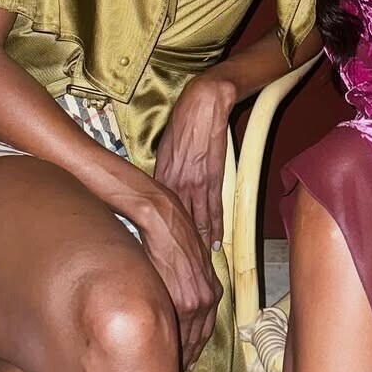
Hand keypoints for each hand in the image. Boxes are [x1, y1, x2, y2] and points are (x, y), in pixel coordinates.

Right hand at [130, 179, 222, 369]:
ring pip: (189, 339)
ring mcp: (195, 302)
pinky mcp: (181, 302)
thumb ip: (192, 287)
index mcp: (212, 291)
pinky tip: (162, 354)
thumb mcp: (193, 266)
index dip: (195, 345)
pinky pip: (178, 332)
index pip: (205, 329)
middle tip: (177, 370)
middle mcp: (207, 299)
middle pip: (198, 338)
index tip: (187, 358)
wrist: (165, 223)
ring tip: (168, 368)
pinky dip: (171, 345)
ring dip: (179, 355)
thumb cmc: (176, 240)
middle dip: (188, 354)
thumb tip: (183, 304)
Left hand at [154, 76, 235, 252]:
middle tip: (179, 267)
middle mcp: (176, 183)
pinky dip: (214, 228)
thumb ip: (163, 170)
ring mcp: (195, 182)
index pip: (157, 212)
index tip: (160, 249)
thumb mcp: (164, 147)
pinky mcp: (213, 178)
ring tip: (199, 263)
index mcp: (162, 175)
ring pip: (196, 220)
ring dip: (198, 242)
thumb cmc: (182, 122)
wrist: (203, 104)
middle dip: (177, 245)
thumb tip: (159, 186)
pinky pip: (213, 209)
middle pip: (176, 221)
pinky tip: (214, 243)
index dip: (158, 233)